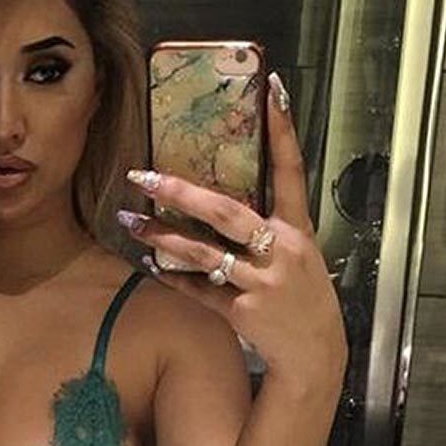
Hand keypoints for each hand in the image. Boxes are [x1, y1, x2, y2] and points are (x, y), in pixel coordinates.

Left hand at [119, 73, 346, 391]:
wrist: (315, 354)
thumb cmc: (301, 299)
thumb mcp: (297, 255)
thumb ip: (267, 226)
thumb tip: (220, 195)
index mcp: (298, 230)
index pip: (291, 171)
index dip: (282, 132)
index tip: (272, 90)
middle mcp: (282, 250)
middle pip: (226, 212)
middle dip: (181, 192)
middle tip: (144, 176)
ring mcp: (262, 283)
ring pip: (203, 253)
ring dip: (161, 237)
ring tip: (130, 220)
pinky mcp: (243, 312)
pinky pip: (197, 289)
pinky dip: (171, 276)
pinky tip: (146, 263)